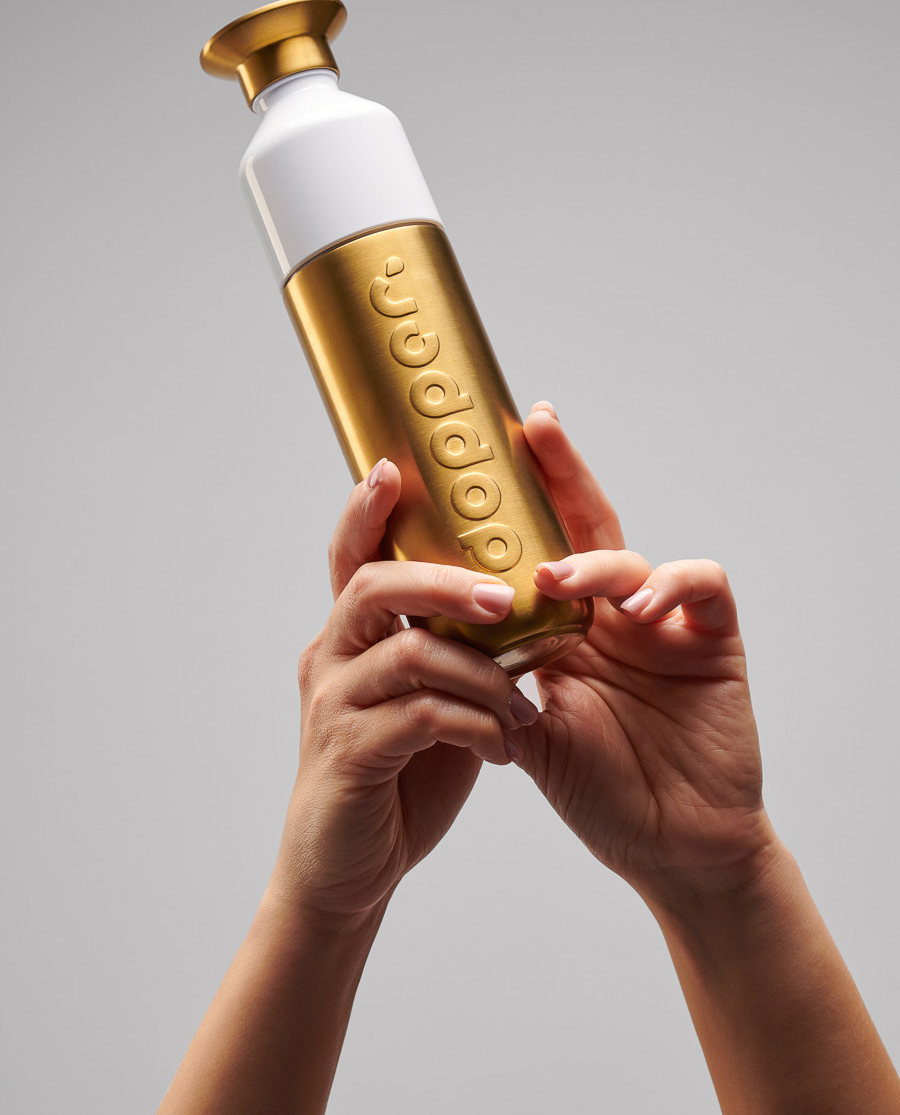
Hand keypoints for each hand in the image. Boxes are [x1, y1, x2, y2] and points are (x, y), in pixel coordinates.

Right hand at [267, 459, 537, 929]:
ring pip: (406, 653)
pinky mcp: (348, 755)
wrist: (347, 869)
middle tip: (502, 595)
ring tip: (525, 702)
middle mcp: (331, 658)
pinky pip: (419, 718)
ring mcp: (334, 706)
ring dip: (480, 670)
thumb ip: (450, 654)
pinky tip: (503, 746)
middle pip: (375, 585)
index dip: (367, 509)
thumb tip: (516, 611)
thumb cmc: (395, 776)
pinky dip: (473, 724)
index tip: (392, 467)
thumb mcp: (427, 701)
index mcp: (350, 637)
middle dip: (444, 579)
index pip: (353, 556)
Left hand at [513, 406, 774, 907]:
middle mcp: (612, 617)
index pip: (537, 552)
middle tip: (536, 427)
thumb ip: (493, 681)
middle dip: (562, 472)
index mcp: (566, 632)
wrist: (671, 851)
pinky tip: (640, 610)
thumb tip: (427, 634)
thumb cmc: (603, 791)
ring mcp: (664, 625)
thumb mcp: (530, 731)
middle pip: (588, 526)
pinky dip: (672, 583)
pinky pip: (702, 584)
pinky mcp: (712, 640)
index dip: (516, 506)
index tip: (477, 460)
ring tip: (560, 581)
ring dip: (596, 561)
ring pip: (634, 556)